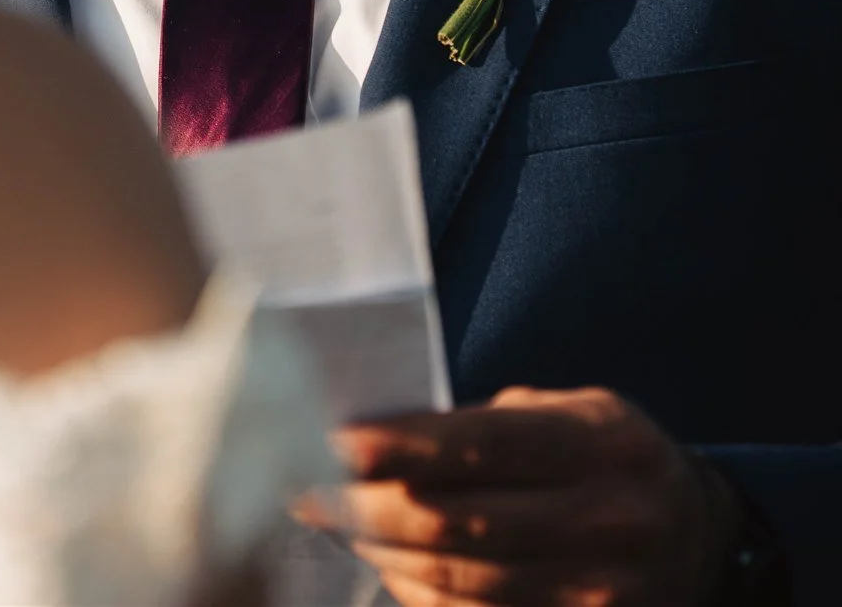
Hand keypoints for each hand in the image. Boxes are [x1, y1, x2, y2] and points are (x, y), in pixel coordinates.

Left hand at [292, 386, 742, 606]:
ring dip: (380, 553)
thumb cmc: (602, 455)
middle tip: (302, 488)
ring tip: (333, 523)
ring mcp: (606, 590)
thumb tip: (366, 433)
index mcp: (600, 443)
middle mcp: (613, 519)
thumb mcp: (565, 413)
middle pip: (456, 521)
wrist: (700, 533)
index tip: (327, 441)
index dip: (395, 447)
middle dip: (365, 505)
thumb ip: (479, 424)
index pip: (477, 445)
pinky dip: (419, 594)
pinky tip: (385, 566)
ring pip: (459, 579)